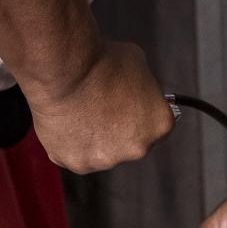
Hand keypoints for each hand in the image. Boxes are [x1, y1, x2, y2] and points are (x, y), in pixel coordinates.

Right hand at [25, 41, 173, 173]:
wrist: (66, 72)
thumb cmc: (103, 63)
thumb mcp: (139, 67)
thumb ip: (144, 88)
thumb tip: (137, 92)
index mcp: (160, 125)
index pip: (158, 126)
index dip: (144, 114)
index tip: (132, 107)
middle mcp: (138, 149)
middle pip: (131, 143)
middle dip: (121, 129)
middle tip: (104, 108)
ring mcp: (107, 160)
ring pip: (104, 152)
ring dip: (96, 139)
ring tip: (83, 112)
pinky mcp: (77, 164)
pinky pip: (78, 155)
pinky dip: (73, 143)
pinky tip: (69, 123)